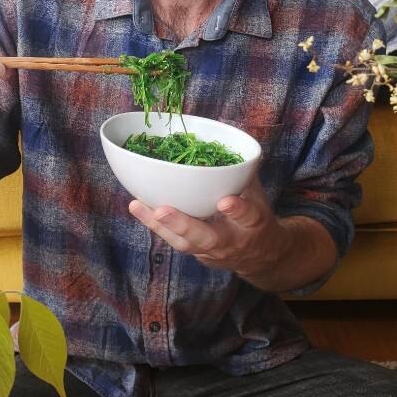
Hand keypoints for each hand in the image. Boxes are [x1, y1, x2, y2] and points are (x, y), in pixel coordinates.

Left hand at [128, 177, 285, 278]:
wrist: (260, 256)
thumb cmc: (255, 217)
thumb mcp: (258, 195)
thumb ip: (244, 173)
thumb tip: (230, 140)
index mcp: (253, 223)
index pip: (248, 216)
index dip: (237, 210)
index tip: (225, 201)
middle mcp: (231, 240)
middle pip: (207, 237)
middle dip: (183, 225)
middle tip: (162, 211)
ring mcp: (211, 251)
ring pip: (184, 242)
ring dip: (159, 225)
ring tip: (137, 205)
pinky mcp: (196, 253)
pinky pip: (174, 241)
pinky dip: (155, 225)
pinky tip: (137, 207)